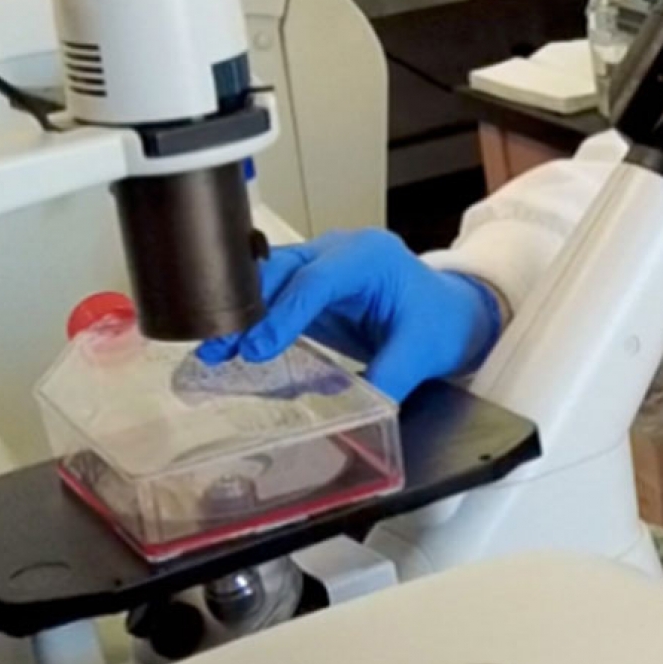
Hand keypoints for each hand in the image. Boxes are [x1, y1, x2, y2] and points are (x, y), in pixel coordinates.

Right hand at [196, 229, 502, 401]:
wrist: (451, 314)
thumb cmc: (442, 322)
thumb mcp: (422, 352)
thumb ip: (389, 378)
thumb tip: (358, 411)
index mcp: (371, 256)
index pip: (317, 279)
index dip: (284, 313)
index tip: (258, 347)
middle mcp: (340, 252)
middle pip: (282, 270)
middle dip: (248, 308)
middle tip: (217, 345)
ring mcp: (321, 265)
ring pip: (269, 279)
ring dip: (241, 313)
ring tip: (211, 349)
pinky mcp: (309, 285)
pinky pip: (273, 296)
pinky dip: (251, 318)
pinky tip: (227, 345)